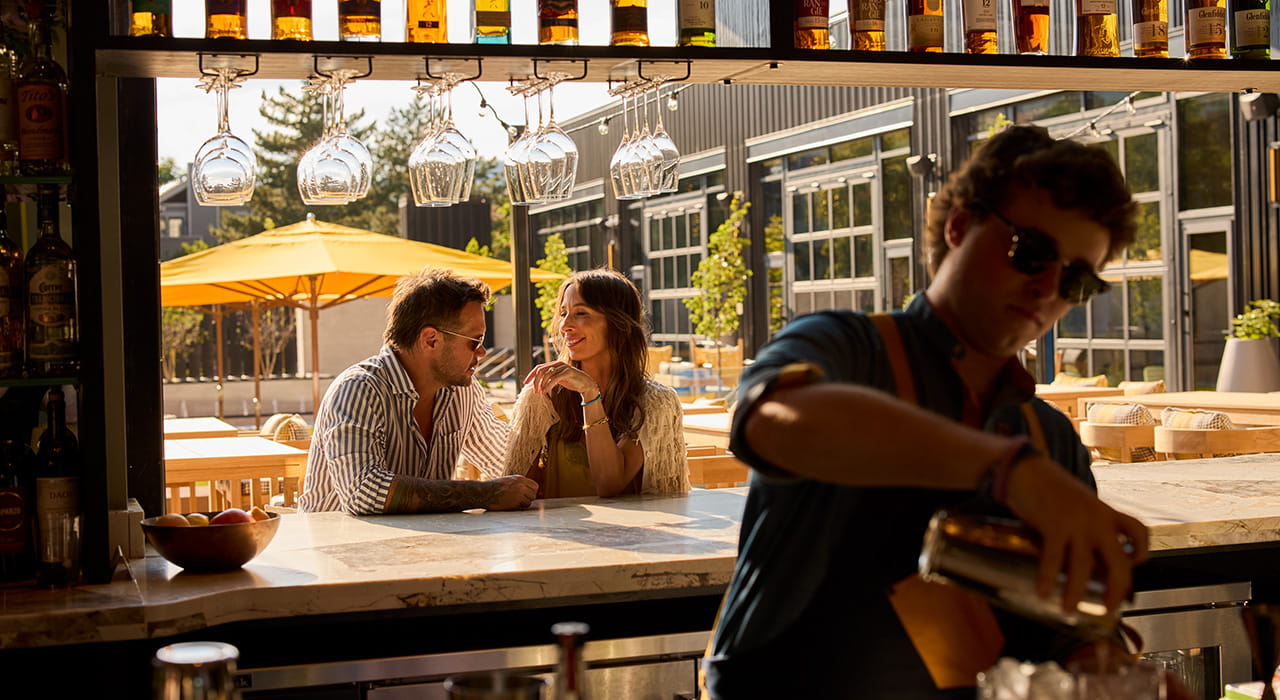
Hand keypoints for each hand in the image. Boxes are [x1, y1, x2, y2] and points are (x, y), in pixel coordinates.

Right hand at [482, 475, 537, 510]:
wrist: (483, 492)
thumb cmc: (494, 487)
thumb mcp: (508, 480)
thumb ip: (519, 484)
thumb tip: (530, 491)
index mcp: (519, 478)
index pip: (535, 486)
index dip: (531, 492)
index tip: (526, 495)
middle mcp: (521, 485)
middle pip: (533, 495)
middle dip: (528, 499)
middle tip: (520, 501)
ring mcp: (518, 494)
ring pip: (529, 502)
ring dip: (522, 504)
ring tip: (512, 502)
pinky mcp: (515, 503)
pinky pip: (522, 507)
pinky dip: (517, 508)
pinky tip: (509, 505)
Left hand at [525, 361, 598, 398]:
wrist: (585, 384)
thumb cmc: (571, 382)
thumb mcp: (558, 379)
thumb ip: (549, 378)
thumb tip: (536, 384)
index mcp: (554, 364)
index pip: (539, 367)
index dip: (531, 375)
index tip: (525, 383)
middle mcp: (557, 364)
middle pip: (541, 370)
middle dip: (535, 380)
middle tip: (534, 390)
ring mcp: (563, 367)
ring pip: (547, 374)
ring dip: (541, 384)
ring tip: (540, 393)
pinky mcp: (568, 372)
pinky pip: (554, 378)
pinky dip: (548, 385)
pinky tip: (545, 391)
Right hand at [1003, 455, 1149, 615]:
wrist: (1025, 468)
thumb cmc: (1048, 488)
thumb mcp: (1078, 504)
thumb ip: (1086, 527)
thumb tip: (1081, 558)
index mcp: (1106, 512)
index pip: (1139, 532)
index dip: (1141, 553)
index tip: (1133, 567)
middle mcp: (1098, 518)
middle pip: (1119, 562)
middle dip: (1116, 590)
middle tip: (1106, 607)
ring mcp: (1077, 521)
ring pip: (1084, 565)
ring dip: (1076, 591)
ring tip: (1069, 609)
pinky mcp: (1054, 523)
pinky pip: (1054, 558)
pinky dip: (1048, 577)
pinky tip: (1043, 591)